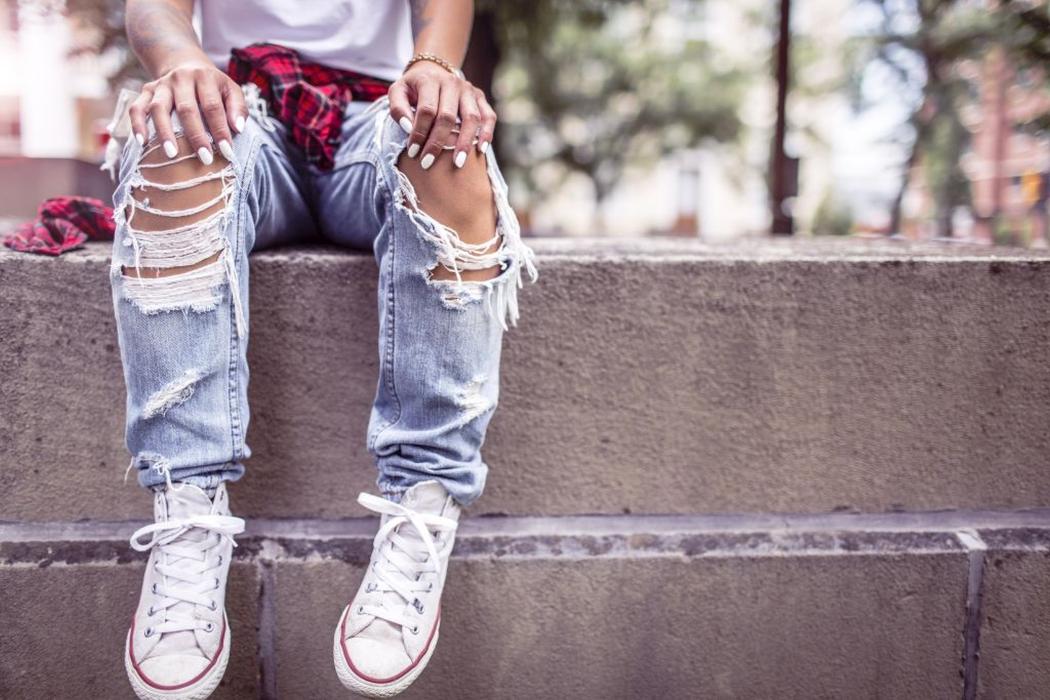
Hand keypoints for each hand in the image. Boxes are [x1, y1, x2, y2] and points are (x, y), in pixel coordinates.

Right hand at [128, 61, 246, 164]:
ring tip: (171, 155)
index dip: (220, 129)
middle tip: (204, 159)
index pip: (212, 106)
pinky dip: (137, 124)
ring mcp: (161, 84)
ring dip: (164, 132)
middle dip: (196, 136)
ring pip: (158, 108)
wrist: (186, 65)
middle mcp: (181, 78)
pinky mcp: (146, 91)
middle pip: (186, 108)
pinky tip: (142, 142)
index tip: (227, 152)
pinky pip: (136, 107)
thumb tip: (238, 128)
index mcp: (204, 77)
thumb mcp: (231, 90)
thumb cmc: (213, 87)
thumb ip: (238, 108)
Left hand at [388, 60, 495, 169]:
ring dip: (464, 142)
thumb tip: (409, 128)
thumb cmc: (413, 88)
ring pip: (471, 118)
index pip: (426, 110)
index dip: (419, 133)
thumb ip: (398, 109)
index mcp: (430, 80)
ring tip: (458, 163)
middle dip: (437, 142)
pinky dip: (487, 133)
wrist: (432, 71)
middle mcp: (452, 82)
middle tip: (428, 163)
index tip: (412, 152)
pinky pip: (488, 116)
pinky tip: (481, 150)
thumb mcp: (398, 92)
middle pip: (447, 116)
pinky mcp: (480, 97)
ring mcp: (469, 90)